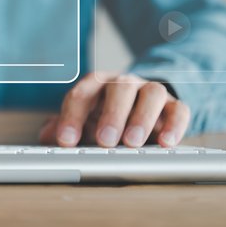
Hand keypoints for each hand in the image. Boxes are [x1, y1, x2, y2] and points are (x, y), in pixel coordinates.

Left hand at [39, 73, 189, 147]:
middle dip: (111, 115)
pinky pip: (179, 109)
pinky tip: (166, 143)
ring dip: (142, 118)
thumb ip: (64, 126)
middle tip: (105, 140)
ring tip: (132, 142)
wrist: (141, 105)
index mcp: (97, 84)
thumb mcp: (83, 120)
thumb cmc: (106, 114)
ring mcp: (151, 91)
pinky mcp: (174, 106)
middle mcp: (124, 83)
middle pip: (119, 89)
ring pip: (152, 93)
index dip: (72, 117)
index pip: (82, 94)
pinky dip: (174, 125)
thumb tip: (46, 135)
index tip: (66, 141)